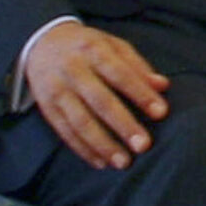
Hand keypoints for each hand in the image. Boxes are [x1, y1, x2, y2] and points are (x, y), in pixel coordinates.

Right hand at [24, 22, 169, 167]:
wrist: (41, 42)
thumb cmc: (88, 46)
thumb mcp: (113, 45)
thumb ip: (138, 65)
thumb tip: (163, 86)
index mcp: (94, 50)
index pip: (121, 74)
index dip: (141, 94)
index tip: (161, 113)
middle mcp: (73, 70)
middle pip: (100, 101)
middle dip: (123, 125)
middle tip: (144, 145)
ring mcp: (57, 90)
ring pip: (80, 121)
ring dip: (102, 144)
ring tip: (124, 162)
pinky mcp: (46, 108)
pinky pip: (64, 132)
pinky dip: (83, 149)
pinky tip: (101, 163)